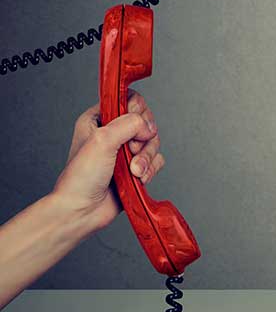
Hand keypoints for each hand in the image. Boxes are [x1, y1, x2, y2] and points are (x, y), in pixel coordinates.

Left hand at [50, 93, 160, 234]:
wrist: (82, 211)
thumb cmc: (82, 177)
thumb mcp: (102, 140)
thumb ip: (129, 123)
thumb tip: (147, 128)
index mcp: (99, 119)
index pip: (129, 100)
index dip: (136, 110)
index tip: (132, 123)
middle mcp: (113, 132)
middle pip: (147, 122)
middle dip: (143, 139)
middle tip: (129, 150)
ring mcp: (125, 151)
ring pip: (154, 142)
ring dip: (146, 158)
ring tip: (133, 171)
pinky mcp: (136, 167)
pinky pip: (157, 160)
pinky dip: (150, 169)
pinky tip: (137, 178)